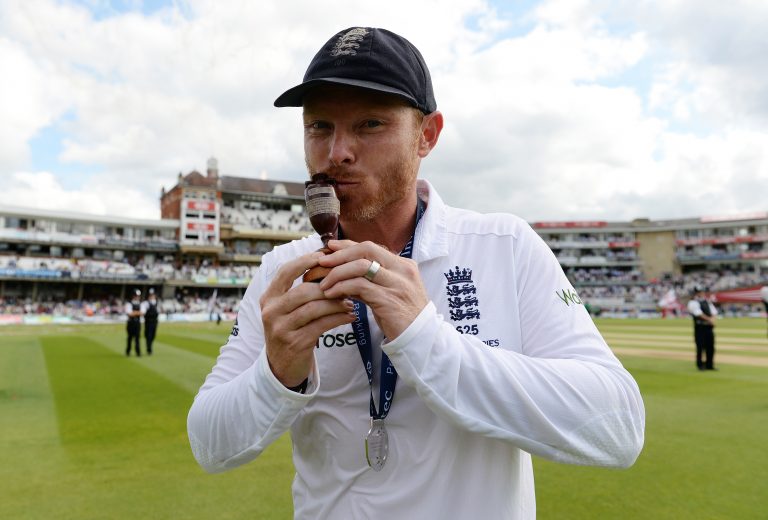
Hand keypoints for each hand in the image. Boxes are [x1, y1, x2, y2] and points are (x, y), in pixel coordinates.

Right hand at [260, 251, 355, 387]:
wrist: (281, 367)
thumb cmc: (290, 330)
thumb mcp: (286, 309)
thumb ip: (298, 289)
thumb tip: (326, 263)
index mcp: (268, 298)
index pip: (286, 272)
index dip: (305, 261)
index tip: (325, 256)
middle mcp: (271, 311)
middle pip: (303, 291)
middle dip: (329, 286)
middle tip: (347, 284)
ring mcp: (281, 328)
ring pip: (314, 308)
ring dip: (336, 303)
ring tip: (351, 302)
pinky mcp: (295, 343)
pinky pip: (321, 325)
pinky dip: (339, 318)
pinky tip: (350, 316)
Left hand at [317, 240, 428, 339]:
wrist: (420, 340)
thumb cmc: (402, 318)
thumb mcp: (388, 293)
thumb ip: (370, 281)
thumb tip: (343, 272)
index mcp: (404, 265)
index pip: (371, 247)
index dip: (348, 245)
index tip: (330, 246)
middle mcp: (402, 270)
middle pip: (366, 249)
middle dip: (340, 254)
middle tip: (321, 261)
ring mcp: (397, 284)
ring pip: (361, 266)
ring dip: (337, 273)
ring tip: (323, 283)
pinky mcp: (389, 299)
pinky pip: (359, 286)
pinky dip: (341, 288)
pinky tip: (331, 294)